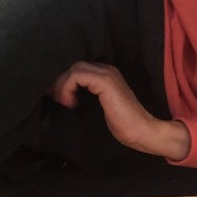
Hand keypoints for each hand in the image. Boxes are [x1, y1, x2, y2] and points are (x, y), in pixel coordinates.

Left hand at [50, 61, 189, 158]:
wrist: (141, 130)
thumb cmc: (122, 124)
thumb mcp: (99, 106)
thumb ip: (86, 95)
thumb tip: (64, 95)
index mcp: (107, 75)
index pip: (79, 68)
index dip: (64, 81)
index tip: (59, 99)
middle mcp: (108, 70)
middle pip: (74, 66)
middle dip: (60, 82)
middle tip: (55, 99)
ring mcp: (107, 74)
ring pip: (74, 68)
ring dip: (62, 85)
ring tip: (63, 101)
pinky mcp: (105, 82)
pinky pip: (77, 76)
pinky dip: (68, 88)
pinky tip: (71, 103)